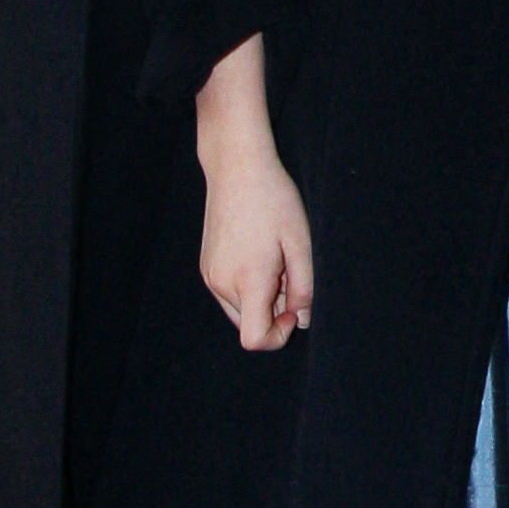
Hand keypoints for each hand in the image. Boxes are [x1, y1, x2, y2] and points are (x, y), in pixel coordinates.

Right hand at [198, 143, 314, 349]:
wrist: (236, 168)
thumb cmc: (274, 200)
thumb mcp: (300, 243)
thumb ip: (303, 288)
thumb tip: (301, 321)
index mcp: (248, 280)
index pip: (255, 339)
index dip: (278, 335)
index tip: (293, 308)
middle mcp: (222, 283)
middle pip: (248, 325)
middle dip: (273, 313)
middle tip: (287, 274)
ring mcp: (210, 276)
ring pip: (239, 311)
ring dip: (260, 300)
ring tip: (273, 262)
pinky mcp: (206, 267)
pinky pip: (228, 294)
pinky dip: (246, 288)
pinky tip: (258, 256)